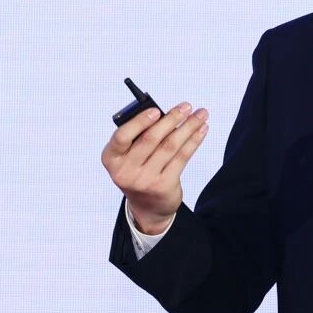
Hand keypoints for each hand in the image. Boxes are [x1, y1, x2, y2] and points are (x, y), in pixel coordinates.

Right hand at [102, 102, 209, 233]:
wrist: (147, 206)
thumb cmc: (138, 170)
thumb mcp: (129, 156)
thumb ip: (139, 136)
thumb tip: (167, 113)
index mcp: (111, 158)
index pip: (122, 137)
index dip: (139, 122)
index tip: (156, 110)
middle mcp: (125, 171)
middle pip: (151, 139)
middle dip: (171, 119)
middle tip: (186, 106)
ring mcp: (144, 180)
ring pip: (170, 146)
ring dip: (188, 127)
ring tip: (200, 114)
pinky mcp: (163, 186)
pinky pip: (181, 158)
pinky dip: (193, 141)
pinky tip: (201, 130)